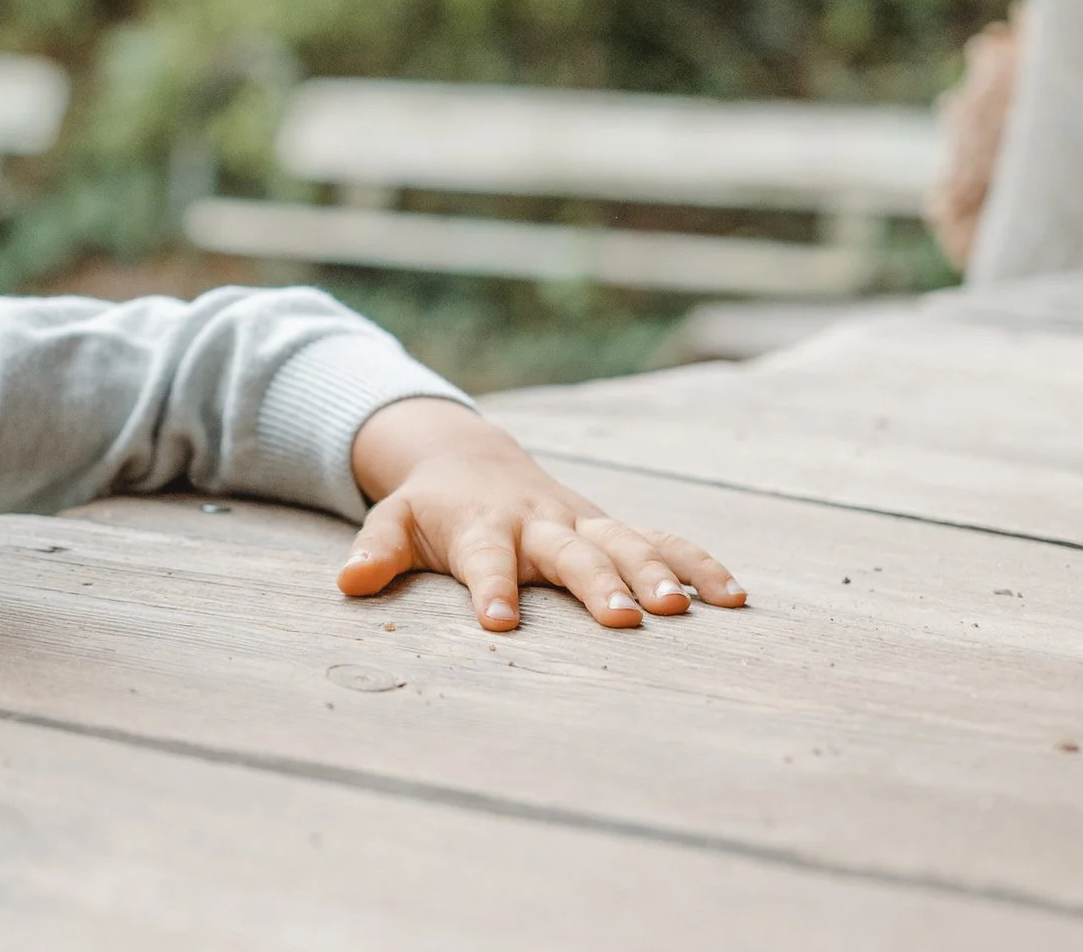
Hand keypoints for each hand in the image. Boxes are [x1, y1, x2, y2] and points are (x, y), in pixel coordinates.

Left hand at [338, 397, 746, 629]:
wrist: (469, 460)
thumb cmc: (429, 508)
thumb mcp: (393, 523)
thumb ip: (374, 551)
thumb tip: (347, 584)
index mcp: (482, 527)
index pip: (485, 561)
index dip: (491, 589)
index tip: (498, 624)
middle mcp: (539, 523)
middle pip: (572, 553)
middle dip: (597, 583)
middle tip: (624, 619)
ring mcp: (581, 523)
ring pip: (626, 544)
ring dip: (658, 574)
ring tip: (686, 611)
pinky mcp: (610, 528)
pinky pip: (662, 541)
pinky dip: (697, 564)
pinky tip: (735, 597)